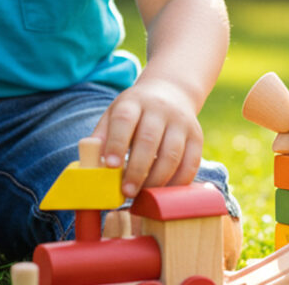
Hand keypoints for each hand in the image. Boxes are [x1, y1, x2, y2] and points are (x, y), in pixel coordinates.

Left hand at [91, 77, 202, 197]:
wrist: (171, 92)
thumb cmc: (135, 111)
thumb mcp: (115, 113)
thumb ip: (103, 135)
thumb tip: (91, 162)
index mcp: (134, 102)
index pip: (125, 120)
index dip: (117, 143)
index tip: (111, 166)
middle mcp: (160, 109)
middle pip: (149, 140)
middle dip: (137, 170)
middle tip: (127, 192)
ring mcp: (181, 122)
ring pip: (172, 154)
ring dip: (157, 180)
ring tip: (143, 196)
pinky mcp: (196, 137)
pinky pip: (190, 163)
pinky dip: (178, 182)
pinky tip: (164, 192)